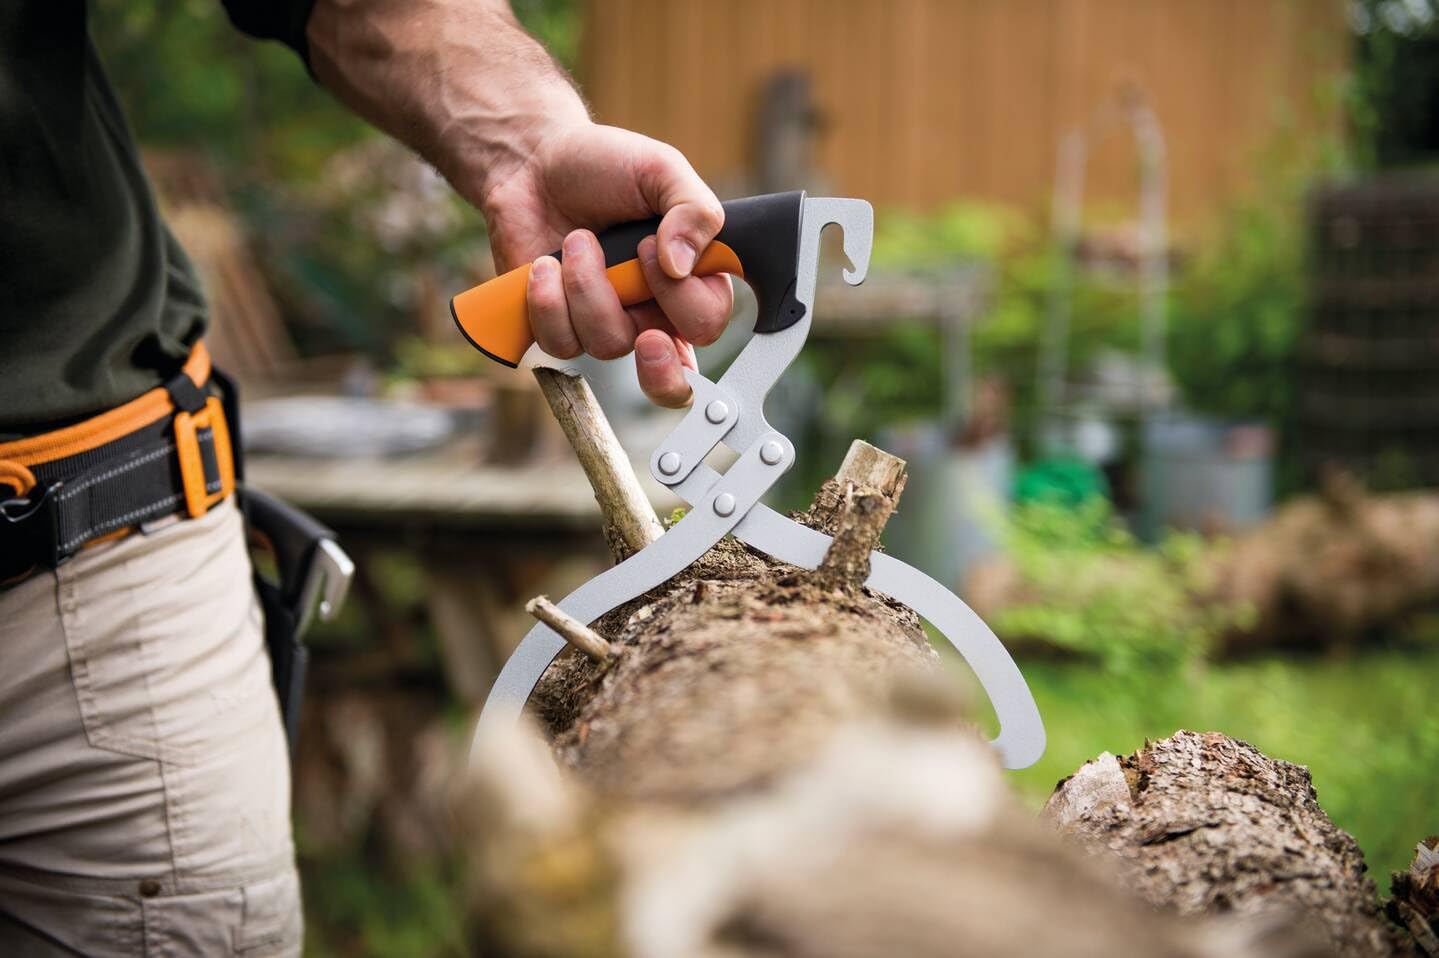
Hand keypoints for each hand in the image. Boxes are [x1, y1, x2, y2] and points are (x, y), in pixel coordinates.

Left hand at [480, 123, 732, 406]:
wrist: (531, 162)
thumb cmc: (602, 163)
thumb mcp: (662, 169)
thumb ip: (695, 210)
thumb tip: (683, 267)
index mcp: (688, 277)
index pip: (708, 323)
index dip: (685, 302)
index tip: (652, 251)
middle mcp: (652, 309)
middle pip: (670, 368)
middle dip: (653, 350)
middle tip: (641, 319)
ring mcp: (605, 322)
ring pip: (608, 346)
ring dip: (585, 288)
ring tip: (574, 240)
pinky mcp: (560, 327)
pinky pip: (560, 343)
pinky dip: (547, 301)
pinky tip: (543, 264)